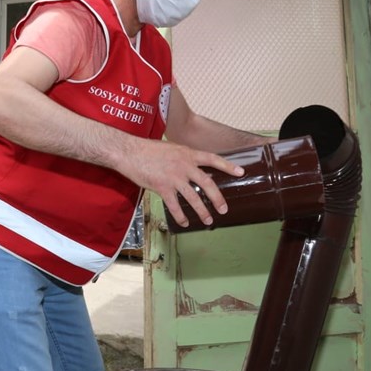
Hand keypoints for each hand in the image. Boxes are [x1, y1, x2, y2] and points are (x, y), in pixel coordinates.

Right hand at [120, 139, 243, 227]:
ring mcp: (174, 177)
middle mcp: (184, 165)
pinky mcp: (162, 187)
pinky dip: (181, 216)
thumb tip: (190, 168)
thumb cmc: (147, 149)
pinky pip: (175, 206)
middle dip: (217, 198)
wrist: (129, 152)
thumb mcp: (170, 148)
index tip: (241, 172)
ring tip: (208, 220)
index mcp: (187, 154)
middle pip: (207, 183)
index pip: (213, 159)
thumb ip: (182, 158)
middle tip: (224, 209)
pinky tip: (185, 222)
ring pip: (194, 198)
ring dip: (202, 211)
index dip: (228, 166)